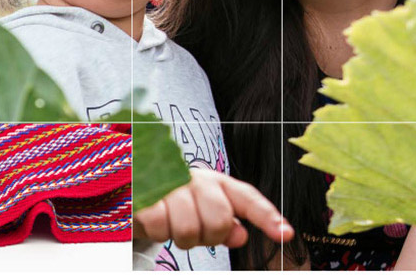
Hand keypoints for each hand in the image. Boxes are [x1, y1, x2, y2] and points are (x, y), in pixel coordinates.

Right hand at [134, 169, 292, 249]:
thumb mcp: (202, 211)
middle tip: (195, 231)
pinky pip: (160, 227)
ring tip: (171, 225)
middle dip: (209, 236)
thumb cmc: (173, 201)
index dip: (268, 217)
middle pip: (219, 220)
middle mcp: (196, 177)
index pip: (247, 198)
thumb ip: (225, 223)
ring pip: (189, 230)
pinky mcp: (145, 192)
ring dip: (180, 238)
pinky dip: (157, 233)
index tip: (286, 234)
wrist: (128, 182)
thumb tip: (240, 235)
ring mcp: (170, 183)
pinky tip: (153, 220)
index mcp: (216, 181)